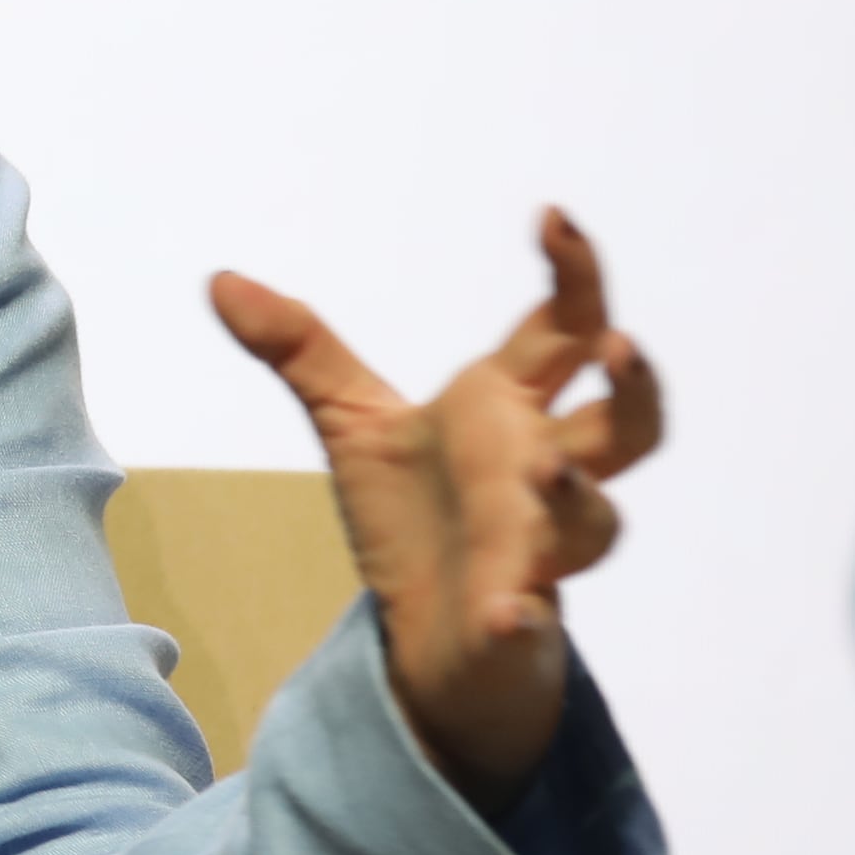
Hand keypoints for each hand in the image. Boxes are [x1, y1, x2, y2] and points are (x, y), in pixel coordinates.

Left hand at [208, 209, 664, 809]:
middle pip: (627, 426)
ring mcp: (540, 548)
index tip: (552, 218)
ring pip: (594, 521)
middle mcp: (542, 472)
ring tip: (546, 470)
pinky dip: (520, 616)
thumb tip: (220, 281)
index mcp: (510, 410)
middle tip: (617, 343)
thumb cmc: (415, 519)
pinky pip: (532, 620)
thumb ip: (300, 351)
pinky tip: (503, 614)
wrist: (425, 636)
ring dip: (576, 496)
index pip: (562, 332)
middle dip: (634, 388)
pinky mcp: (517, 620)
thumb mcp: (352, 425)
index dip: (572, 275)